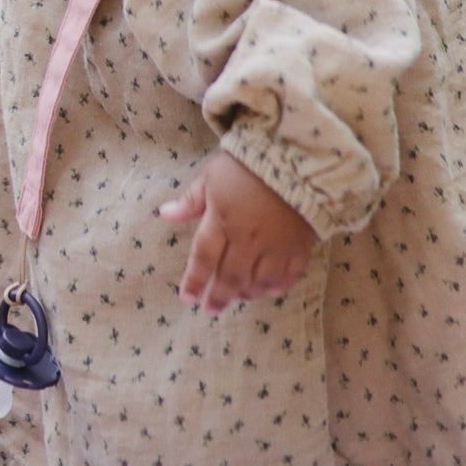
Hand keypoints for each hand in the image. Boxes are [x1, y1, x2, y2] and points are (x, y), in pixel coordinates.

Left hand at [161, 150, 317, 313]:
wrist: (298, 156)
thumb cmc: (248, 163)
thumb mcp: (212, 175)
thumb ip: (191, 200)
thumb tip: (165, 214)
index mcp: (222, 221)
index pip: (204, 257)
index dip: (194, 280)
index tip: (187, 298)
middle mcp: (248, 239)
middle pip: (230, 276)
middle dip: (219, 296)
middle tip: (211, 309)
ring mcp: (276, 245)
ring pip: (260, 280)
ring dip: (247, 293)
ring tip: (238, 298)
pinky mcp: (300, 245)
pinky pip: (290, 274)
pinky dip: (279, 285)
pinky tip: (270, 290)